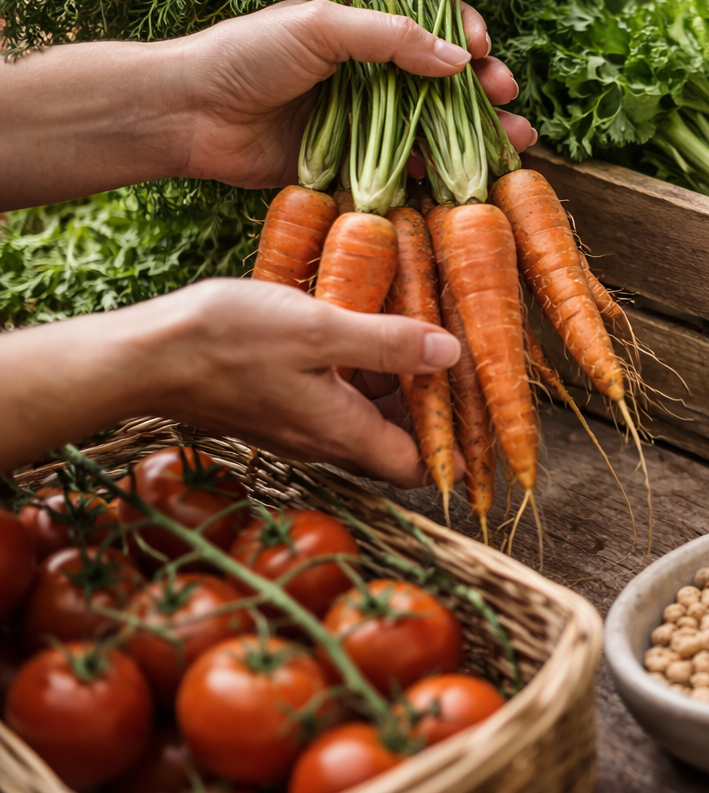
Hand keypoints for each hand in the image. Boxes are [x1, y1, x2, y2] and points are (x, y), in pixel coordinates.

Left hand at [0, 0, 538, 209]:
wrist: (190, 115)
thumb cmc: (247, 57)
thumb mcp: (319, 27)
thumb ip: (389, 36)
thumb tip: (458, 60)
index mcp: (363, 31)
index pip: (433, 25)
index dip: (466, 34)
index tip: (482, 47)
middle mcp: (372, 76)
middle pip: (447, 80)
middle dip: (487, 87)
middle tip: (508, 95)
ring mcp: (367, 124)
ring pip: (439, 127)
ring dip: (481, 133)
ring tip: (517, 138)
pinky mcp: (356, 168)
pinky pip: (410, 171)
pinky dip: (445, 176)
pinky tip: (475, 179)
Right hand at [0, 279, 461, 488]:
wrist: (140, 357)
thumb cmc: (226, 342)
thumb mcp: (319, 331)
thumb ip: (388, 342)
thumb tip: (453, 353)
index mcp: (344, 433)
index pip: (422, 466)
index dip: (460, 445)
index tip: (484, 405)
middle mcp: (325, 440)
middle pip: (400, 439)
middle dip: (434, 405)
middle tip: (462, 356)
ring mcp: (298, 423)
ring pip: (368, 414)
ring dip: (397, 382)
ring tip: (422, 331)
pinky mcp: (277, 404)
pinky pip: (335, 396)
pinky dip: (360, 371)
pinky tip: (363, 326)